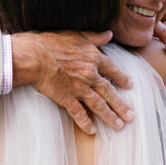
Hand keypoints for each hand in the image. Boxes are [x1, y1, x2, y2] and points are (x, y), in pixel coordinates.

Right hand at [12, 31, 134, 133]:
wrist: (34, 56)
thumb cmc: (52, 43)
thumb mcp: (76, 35)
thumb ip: (94, 37)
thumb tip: (109, 34)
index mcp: (94, 59)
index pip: (113, 70)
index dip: (122, 78)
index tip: (129, 85)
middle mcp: (90, 75)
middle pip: (109, 92)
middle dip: (121, 105)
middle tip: (131, 116)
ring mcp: (79, 88)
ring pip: (98, 105)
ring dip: (109, 116)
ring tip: (118, 126)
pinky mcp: (66, 98)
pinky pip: (78, 113)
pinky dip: (85, 122)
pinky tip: (92, 130)